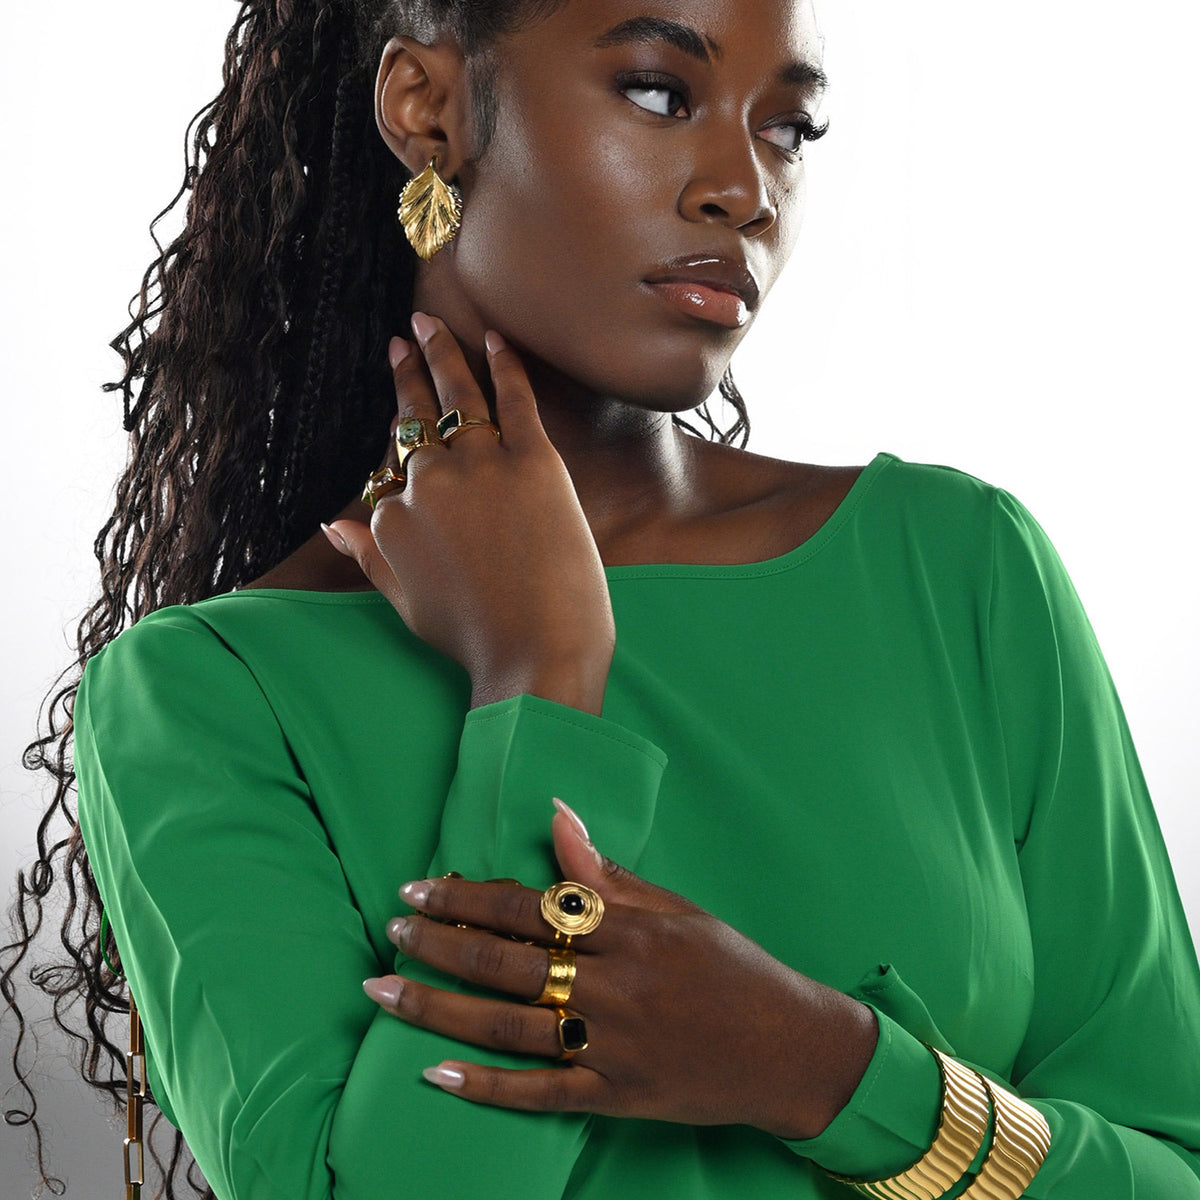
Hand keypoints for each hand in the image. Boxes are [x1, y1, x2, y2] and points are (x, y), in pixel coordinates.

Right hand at [326, 315, 613, 712]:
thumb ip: (369, 556)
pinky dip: (504, 364)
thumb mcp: (405, 601)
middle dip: (408, 374)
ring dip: (443, 353)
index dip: (402, 457)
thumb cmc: (473, 638)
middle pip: (417, 419)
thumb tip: (332, 525)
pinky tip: (494, 337)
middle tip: (401, 338)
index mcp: (395, 517)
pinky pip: (515, 399)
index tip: (404, 429)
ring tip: (431, 321)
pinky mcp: (535, 463)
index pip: (394, 472)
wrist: (537, 654)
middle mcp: (430, 482)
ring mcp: (483, 467)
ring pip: (458, 397)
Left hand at [362, 801, 878, 1139]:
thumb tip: (557, 815)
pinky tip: (435, 1073)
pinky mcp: (617, 1098)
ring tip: (384, 992)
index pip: (530, 908)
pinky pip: (540, 1095)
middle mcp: (616, 989)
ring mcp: (614, 1048)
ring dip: (438, 1009)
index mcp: (629, 933)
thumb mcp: (676, 909)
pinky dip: (486, 1087)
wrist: (789, 1047)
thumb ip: (607, 873)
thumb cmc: (732, 966)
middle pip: (507, 966)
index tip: (420, 885)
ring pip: (509, 1028)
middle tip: (392, 929)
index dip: (468, 896)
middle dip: (439, 945)